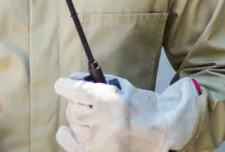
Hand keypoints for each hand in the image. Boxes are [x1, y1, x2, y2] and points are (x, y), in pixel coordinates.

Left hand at [53, 72, 201, 151]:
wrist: (163, 129)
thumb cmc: (144, 105)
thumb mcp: (122, 87)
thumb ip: (97, 82)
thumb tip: (73, 79)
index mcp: (108, 100)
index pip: (75, 91)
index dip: (65, 86)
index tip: (62, 84)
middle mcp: (100, 121)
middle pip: (73, 109)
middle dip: (77, 102)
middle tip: (87, 101)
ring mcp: (98, 140)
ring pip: (74, 125)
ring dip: (79, 118)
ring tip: (92, 116)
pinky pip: (73, 146)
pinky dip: (67, 137)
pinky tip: (65, 131)